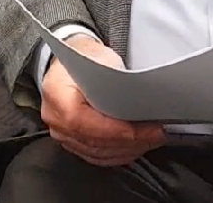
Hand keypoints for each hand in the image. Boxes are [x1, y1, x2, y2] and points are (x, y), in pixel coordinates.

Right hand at [39, 35, 165, 166]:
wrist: (70, 63)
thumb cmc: (85, 59)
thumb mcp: (101, 57)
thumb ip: (115, 79)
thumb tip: (140, 97)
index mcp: (57, 94)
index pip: (82, 122)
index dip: (114, 131)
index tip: (143, 130)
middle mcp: (55, 118)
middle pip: (93, 141)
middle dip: (129, 141)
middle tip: (157, 133)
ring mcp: (61, 133)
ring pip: (97, 153)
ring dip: (127, 149)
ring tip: (151, 139)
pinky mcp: (71, 142)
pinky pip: (96, 156)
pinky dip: (118, 154)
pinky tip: (135, 146)